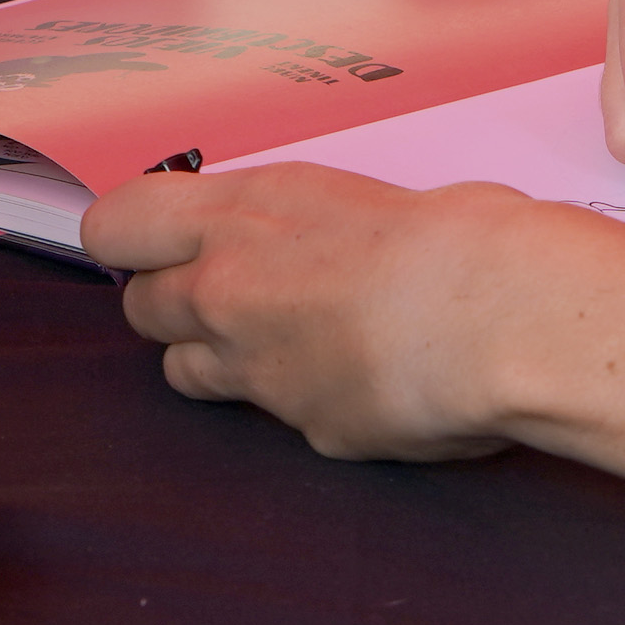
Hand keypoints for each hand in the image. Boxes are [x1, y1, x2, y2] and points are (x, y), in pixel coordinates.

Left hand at [92, 164, 595, 461]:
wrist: (509, 319)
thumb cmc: (465, 238)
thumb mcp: (367, 194)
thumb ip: (310, 220)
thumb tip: (321, 236)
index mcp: (244, 214)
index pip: (115, 225)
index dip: (134, 237)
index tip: (164, 239)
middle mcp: (228, 291)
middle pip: (140, 308)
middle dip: (178, 303)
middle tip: (238, 292)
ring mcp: (259, 369)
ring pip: (182, 373)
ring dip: (220, 359)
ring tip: (292, 341)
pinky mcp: (304, 429)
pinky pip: (281, 418)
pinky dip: (312, 404)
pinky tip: (366, 382)